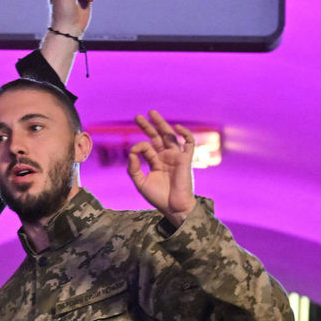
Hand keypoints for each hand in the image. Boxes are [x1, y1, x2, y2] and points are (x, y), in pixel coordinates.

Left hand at [127, 110, 196, 226]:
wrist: (174, 207)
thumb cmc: (159, 197)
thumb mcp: (141, 182)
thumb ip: (134, 168)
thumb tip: (131, 152)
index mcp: (156, 162)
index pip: (146, 147)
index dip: (138, 147)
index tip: (134, 152)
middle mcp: (166, 157)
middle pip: (157, 137)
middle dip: (148, 126)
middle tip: (137, 116)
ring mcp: (176, 157)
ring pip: (170, 136)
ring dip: (161, 124)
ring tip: (152, 113)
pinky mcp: (186, 159)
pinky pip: (189, 143)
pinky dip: (185, 134)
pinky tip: (177, 127)